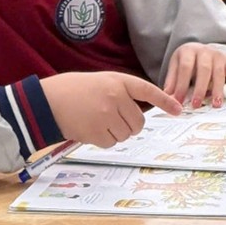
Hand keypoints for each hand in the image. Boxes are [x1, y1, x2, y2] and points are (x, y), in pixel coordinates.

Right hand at [41, 71, 181, 147]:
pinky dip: (103, 140)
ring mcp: (106, 115)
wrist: (47, 100)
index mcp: (117, 81)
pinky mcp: (96, 132)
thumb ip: (121, 94)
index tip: (178, 109)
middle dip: (129, 125)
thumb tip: (139, 117)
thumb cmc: (74, 90)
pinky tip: (90, 129)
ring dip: (115, 133)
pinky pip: (111, 143)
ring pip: (126, 134)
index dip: (165, 101)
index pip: (147, 91)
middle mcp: (115, 97)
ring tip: (96, 120)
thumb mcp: (101, 83)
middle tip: (112, 119)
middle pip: (138, 122)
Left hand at [163, 44, 225, 107]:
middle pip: (203, 70)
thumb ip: (172, 82)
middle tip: (196, 105)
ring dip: (217, 90)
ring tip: (216, 105)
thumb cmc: (187, 62)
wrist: (200, 50)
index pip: (185, 68)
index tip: (179, 101)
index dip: (182, 85)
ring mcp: (218, 55)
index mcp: (188, 51)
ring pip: (219, 73)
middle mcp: (204, 51)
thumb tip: (168, 99)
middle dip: (200, 89)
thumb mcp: (176, 67)